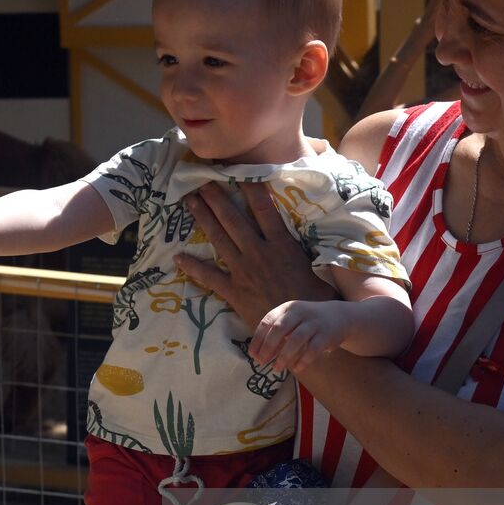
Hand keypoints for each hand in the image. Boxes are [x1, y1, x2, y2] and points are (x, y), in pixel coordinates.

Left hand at [173, 182, 334, 325]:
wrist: (299, 331)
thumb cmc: (315, 301)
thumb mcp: (320, 270)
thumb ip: (313, 251)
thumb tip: (325, 234)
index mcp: (281, 245)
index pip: (264, 210)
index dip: (252, 189)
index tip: (240, 173)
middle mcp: (259, 253)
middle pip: (234, 220)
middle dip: (217, 199)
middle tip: (203, 182)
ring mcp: (243, 271)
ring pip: (219, 239)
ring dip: (203, 219)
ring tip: (190, 201)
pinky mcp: (233, 291)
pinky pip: (209, 277)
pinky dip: (193, 267)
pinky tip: (179, 257)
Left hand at [251, 300, 350, 372]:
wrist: (340, 316)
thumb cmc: (308, 322)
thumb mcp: (291, 321)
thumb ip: (276, 334)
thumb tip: (259, 354)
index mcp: (287, 308)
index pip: (268, 321)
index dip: (258, 339)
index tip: (253, 354)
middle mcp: (299, 312)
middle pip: (279, 329)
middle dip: (268, 347)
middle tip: (262, 362)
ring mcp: (314, 322)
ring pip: (295, 339)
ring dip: (284, 356)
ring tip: (277, 368)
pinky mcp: (326, 334)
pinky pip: (312, 349)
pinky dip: (303, 360)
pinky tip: (297, 369)